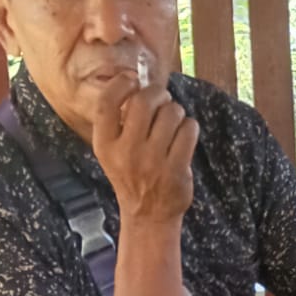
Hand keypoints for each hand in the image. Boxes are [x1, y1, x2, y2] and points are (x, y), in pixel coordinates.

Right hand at [91, 71, 198, 224]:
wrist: (148, 215)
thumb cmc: (131, 174)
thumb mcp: (112, 151)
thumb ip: (119, 120)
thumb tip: (139, 82)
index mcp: (105, 144)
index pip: (107, 102)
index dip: (122, 83)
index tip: (133, 80)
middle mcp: (126, 152)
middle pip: (144, 101)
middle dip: (158, 93)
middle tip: (162, 99)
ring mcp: (152, 162)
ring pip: (171, 113)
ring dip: (176, 111)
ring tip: (173, 122)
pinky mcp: (176, 170)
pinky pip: (188, 130)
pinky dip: (189, 126)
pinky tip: (184, 134)